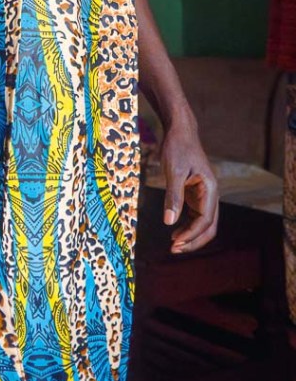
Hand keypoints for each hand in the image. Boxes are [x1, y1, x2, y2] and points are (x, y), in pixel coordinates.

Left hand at [159, 121, 218, 253]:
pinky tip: (174, 231)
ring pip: (202, 223)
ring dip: (190, 235)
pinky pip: (194, 215)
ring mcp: (204, 194)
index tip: (175, 244)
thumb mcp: (173, 171)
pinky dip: (186, 225)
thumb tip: (169, 222)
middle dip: (193, 240)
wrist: (180, 131)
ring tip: (173, 245)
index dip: (191, 235)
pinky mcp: (195, 193)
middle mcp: (211, 194)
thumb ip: (173, 197)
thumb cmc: (177, 147)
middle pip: (208, 226)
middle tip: (175, 250)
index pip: (205, 220)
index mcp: (210, 189)